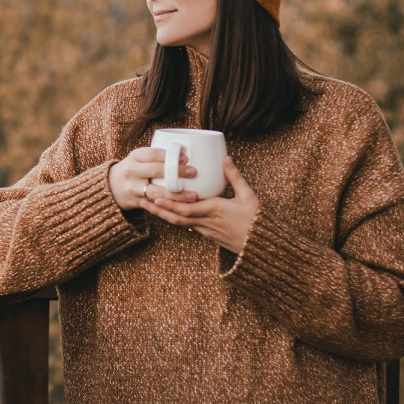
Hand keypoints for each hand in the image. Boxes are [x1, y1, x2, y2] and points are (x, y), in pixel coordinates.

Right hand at [108, 147, 195, 210]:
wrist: (111, 186)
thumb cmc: (134, 169)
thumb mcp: (139, 158)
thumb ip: (156, 157)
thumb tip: (185, 155)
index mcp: (134, 156)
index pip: (152, 154)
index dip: (169, 156)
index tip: (186, 158)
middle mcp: (131, 171)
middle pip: (156, 171)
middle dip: (177, 172)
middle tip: (193, 173)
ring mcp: (132, 188)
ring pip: (157, 192)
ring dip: (177, 194)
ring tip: (194, 195)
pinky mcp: (136, 202)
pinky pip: (156, 204)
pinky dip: (170, 205)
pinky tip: (183, 206)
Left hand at [142, 156, 259, 253]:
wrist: (260, 246)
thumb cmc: (256, 220)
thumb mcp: (248, 196)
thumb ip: (235, 177)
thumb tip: (225, 158)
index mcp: (214, 210)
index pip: (187, 208)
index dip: (170, 204)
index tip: (156, 197)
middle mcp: (206, 221)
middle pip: (177, 217)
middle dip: (159, 210)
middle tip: (142, 201)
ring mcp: (205, 230)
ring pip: (180, 223)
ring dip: (163, 215)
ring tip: (149, 207)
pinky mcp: (207, 234)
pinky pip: (187, 226)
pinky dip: (175, 220)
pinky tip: (167, 213)